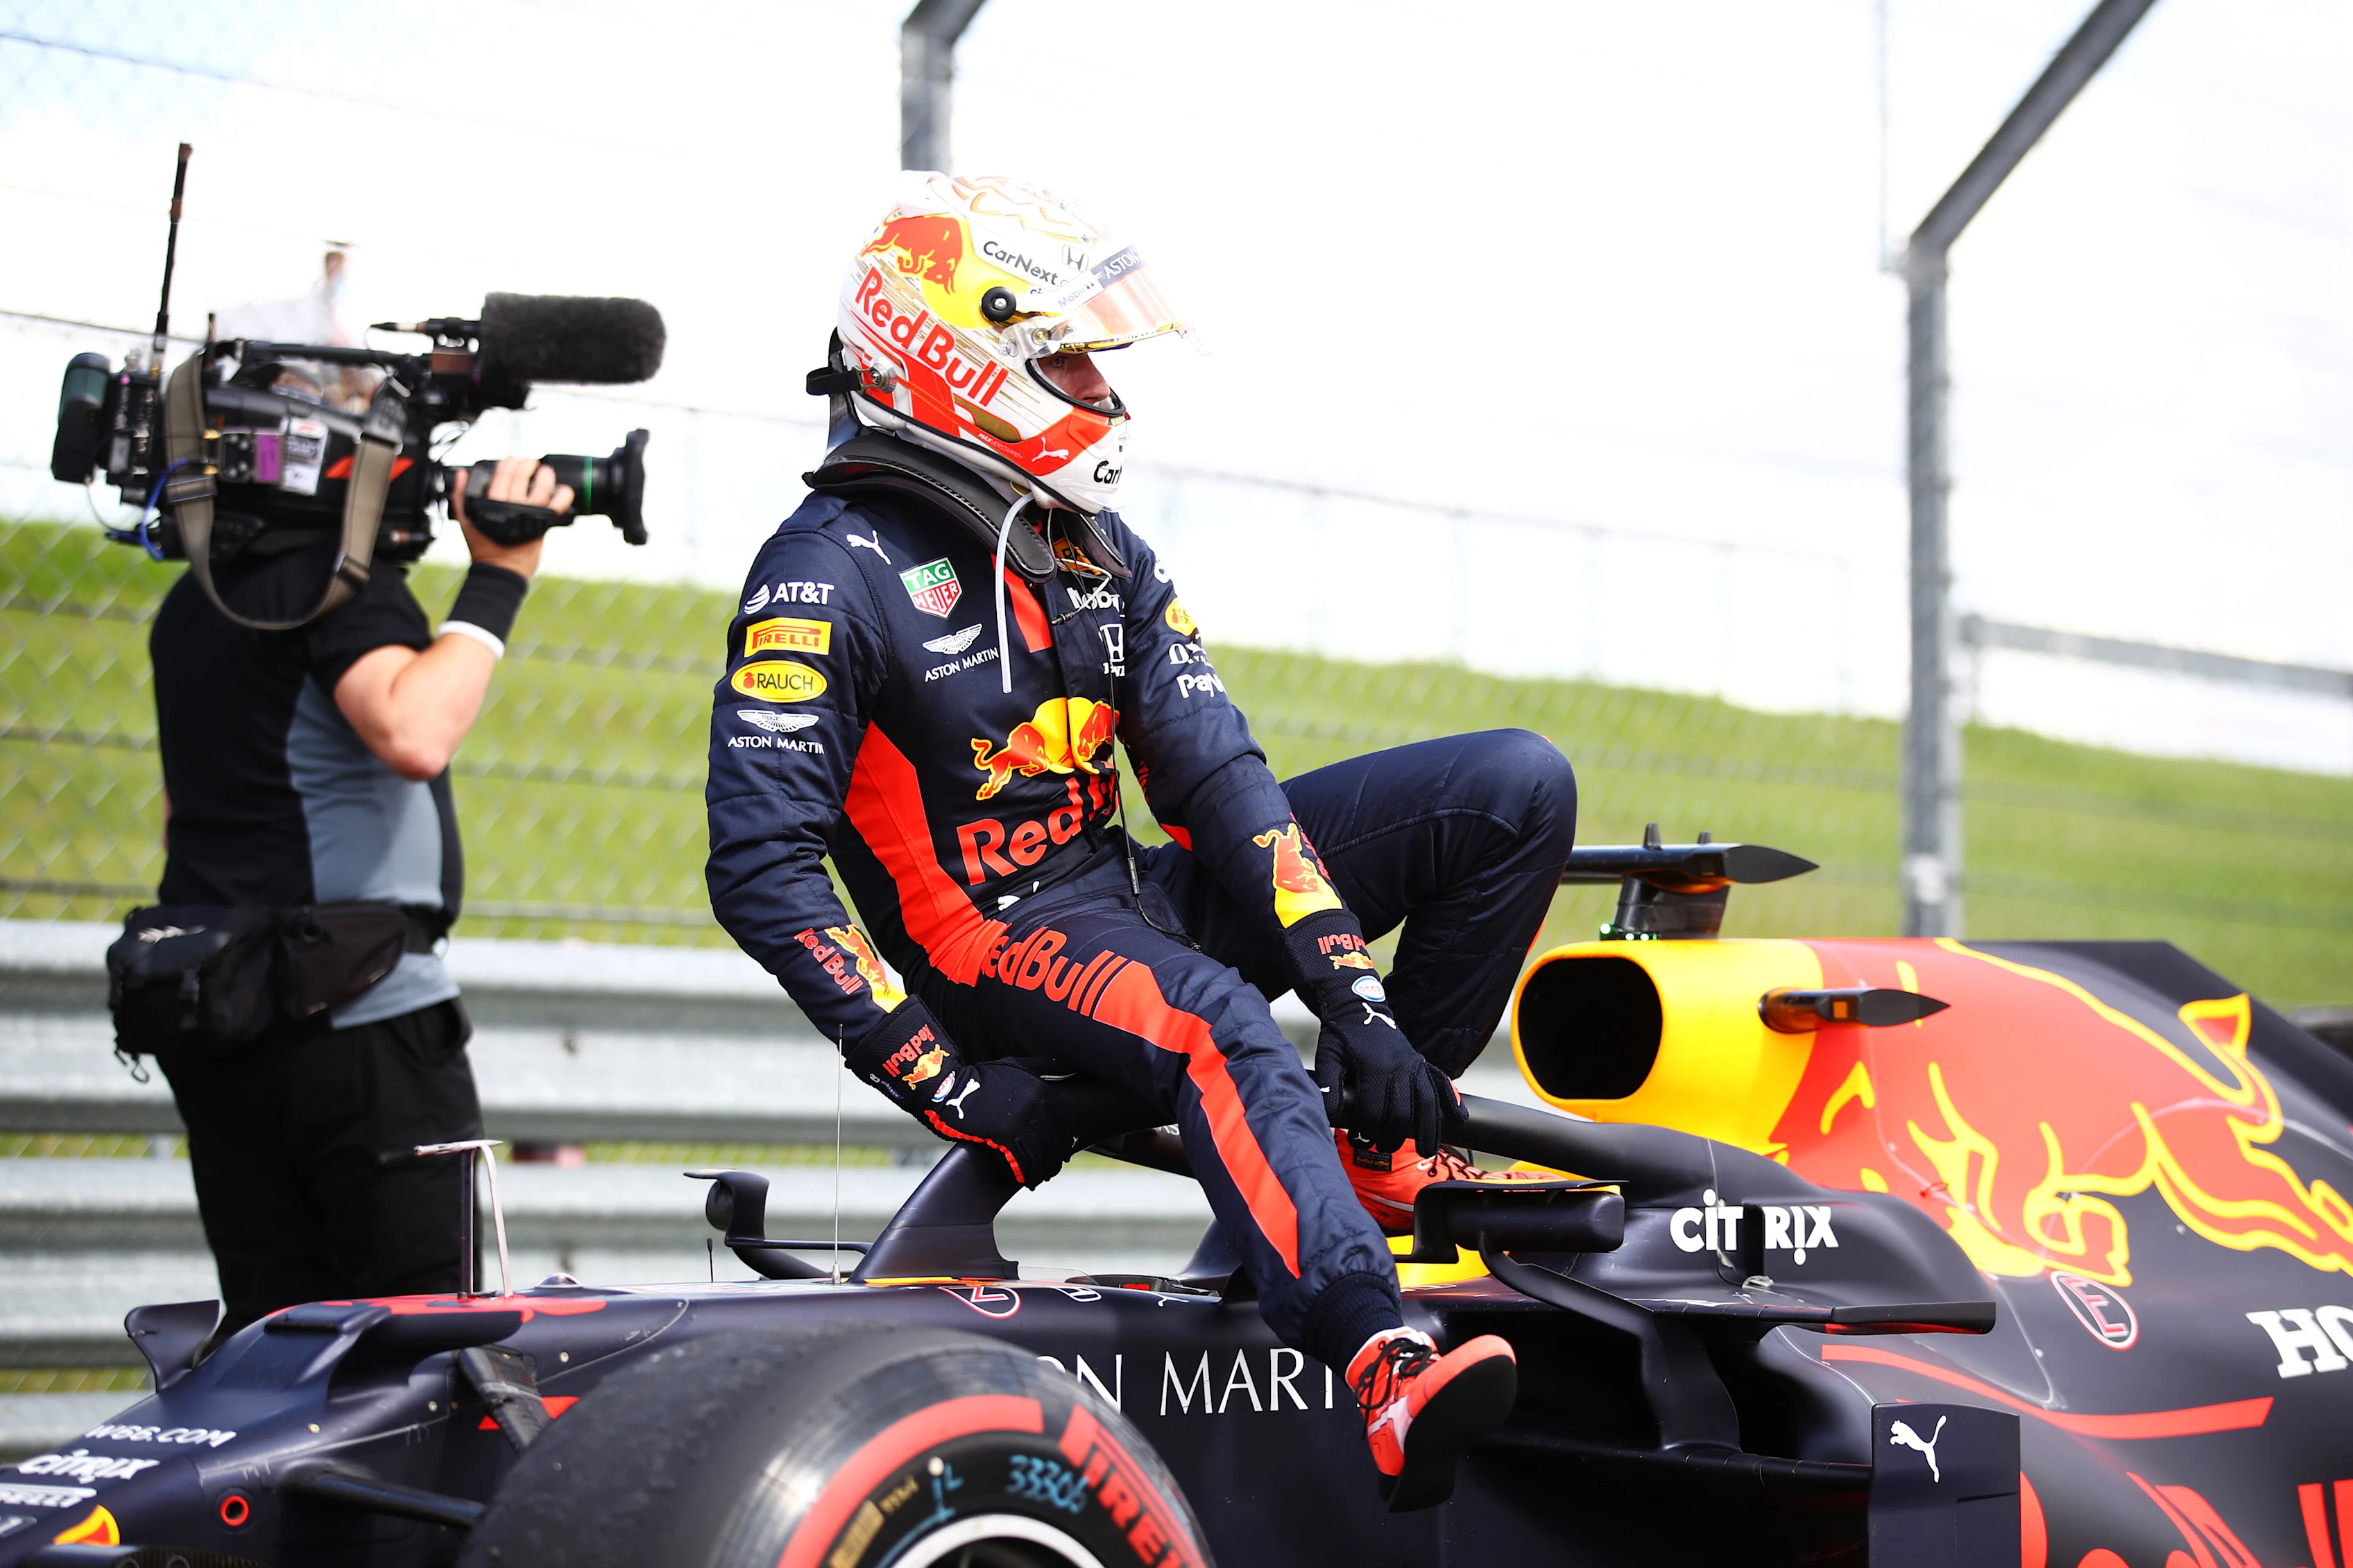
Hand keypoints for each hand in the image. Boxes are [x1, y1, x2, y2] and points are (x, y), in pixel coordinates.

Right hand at [450, 457, 572, 579]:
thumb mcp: (465, 519)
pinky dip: (564, 496)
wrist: (501, 569)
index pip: (501, 476)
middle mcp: (511, 508)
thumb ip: (461, 495)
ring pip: (541, 488)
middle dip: (527, 464)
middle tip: (529, 462)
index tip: (511, 459)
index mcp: (491, 504)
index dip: (508, 463)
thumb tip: (462, 473)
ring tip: (545, 471)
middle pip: (522, 478)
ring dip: (546, 475)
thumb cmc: (483, 546)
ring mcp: (529, 515)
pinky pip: (558, 506)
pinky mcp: (542, 524)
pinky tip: (564, 489)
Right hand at [844, 1001, 1073, 1187]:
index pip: (1064, 1120)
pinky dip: (1026, 1173)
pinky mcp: (1002, 1136)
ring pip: (1040, 1152)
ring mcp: (1018, 1120)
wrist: (948, 1087)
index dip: (1066, 1138)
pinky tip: (1026, 1179)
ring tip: (1041, 1176)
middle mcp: (1033, 1104)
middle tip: (1053, 1167)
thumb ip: (1042, 1067)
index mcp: (1040, 1088)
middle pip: (1055, 1139)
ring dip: (1043, 1168)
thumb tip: (1066, 1068)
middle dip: (1055, 1156)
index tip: (1065, 1148)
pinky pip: (1022, 1160)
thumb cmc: (980, 1078)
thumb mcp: (1014, 1066)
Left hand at [1313, 1005, 1462, 1155]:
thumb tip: (1329, 1117)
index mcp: (1374, 1068)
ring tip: (1429, 1150)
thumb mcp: (1326, 1058)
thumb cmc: (1340, 1035)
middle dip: (1393, 1136)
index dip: (1366, 1132)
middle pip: (1403, 1112)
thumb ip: (1327, 1087)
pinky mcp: (1421, 1062)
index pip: (1374, 1111)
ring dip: (1429, 1129)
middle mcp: (1399, 1067)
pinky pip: (1440, 1084)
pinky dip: (1451, 1101)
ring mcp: (1414, 1064)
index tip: (1358, 1142)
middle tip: (1382, 1148)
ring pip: (1427, 1102)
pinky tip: (1459, 1119)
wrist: (1358, 1006)